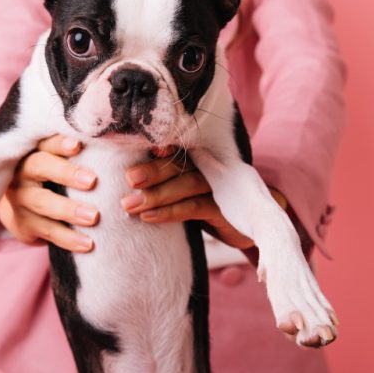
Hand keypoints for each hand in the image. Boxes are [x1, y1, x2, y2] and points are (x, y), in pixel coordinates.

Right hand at [0, 135, 99, 251]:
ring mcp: (20, 199)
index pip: (46, 142)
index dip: (60, 143)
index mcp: (34, 151)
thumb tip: (116, 145)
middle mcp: (23, 172)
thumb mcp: (57, 162)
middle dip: (66, 173)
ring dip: (68, 210)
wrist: (19, 208)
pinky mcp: (23, 224)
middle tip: (92, 181)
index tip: (78, 145)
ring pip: (42, 202)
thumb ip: (78, 155)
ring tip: (94, 217)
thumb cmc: (51, 178)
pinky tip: (88, 243)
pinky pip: (47, 231)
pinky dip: (68, 238)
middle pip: (40, 166)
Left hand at [120, 148, 286, 249]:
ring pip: (186, 184)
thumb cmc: (208, 202)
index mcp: (197, 157)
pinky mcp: (224, 208)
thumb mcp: (186, 189)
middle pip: (178, 164)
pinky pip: (194, 207)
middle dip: (151, 170)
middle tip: (128, 179)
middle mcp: (209, 166)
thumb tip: (123, 180)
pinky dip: (170, 212)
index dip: (155, 149)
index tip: (131, 155)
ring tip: (129, 204)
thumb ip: (164, 179)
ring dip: (155, 194)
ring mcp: (219, 186)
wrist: (250, 223)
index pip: (174, 149)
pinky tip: (148, 217)